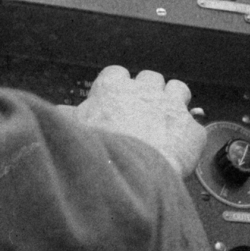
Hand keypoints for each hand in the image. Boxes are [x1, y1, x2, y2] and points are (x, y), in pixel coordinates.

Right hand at [60, 66, 205, 178]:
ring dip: (173, 101)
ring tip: (166, 120)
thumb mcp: (74, 130)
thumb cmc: (102, 153)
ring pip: (178, 89)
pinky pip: (194, 124)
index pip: (116, 74)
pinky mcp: (191, 129)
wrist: (133, 177)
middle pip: (150, 78)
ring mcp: (171, 107)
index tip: (115, 100)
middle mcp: (144, 90)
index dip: (117, 87)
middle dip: (147, 92)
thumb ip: (66, 117)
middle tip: (142, 112)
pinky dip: (188, 134)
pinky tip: (181, 146)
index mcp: (114, 89)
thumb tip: (55, 112)